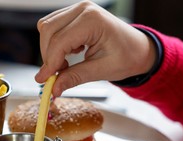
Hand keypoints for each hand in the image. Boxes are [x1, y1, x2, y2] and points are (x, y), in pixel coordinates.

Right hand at [35, 0, 155, 95]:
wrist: (138, 49)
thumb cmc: (127, 57)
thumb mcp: (102, 70)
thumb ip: (76, 77)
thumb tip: (54, 88)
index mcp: (93, 20)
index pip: (60, 41)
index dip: (50, 63)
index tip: (44, 81)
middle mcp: (83, 9)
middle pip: (48, 31)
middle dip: (48, 56)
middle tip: (56, 76)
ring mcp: (78, 10)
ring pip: (47, 27)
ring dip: (50, 50)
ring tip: (66, 66)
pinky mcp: (74, 15)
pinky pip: (54, 27)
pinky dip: (55, 44)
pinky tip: (69, 55)